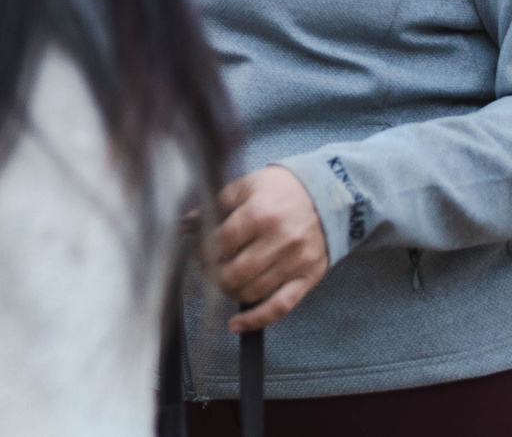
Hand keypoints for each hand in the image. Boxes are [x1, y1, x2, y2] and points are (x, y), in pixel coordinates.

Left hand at [209, 165, 329, 331]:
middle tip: (207, 267)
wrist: (327, 195)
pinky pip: (281, 307)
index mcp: (261, 214)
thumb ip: (213, 206)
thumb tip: (183, 224)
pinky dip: (257, 319)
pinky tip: (237, 324)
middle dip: (212, 274)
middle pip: (234, 272)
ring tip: (222, 281)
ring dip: (229, 292)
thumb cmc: (282, 190)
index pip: (220, 243)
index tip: (195, 250)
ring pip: (252, 292)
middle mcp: (280, 240)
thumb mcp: (245, 186)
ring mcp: (295, 262)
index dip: (201, 249)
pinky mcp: (308, 278)